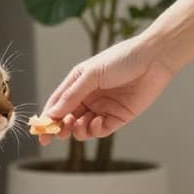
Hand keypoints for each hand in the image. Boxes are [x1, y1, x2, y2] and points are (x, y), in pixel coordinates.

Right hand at [38, 36, 176, 143]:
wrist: (153, 59)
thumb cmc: (121, 59)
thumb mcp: (91, 74)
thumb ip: (72, 94)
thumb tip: (52, 113)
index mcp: (79, 82)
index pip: (58, 103)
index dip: (48, 117)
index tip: (40, 131)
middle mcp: (89, 96)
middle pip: (68, 118)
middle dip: (60, 127)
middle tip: (56, 134)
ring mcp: (103, 107)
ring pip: (82, 127)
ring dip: (77, 130)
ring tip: (77, 126)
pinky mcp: (119, 117)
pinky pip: (101, 129)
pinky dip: (94, 130)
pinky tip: (96, 123)